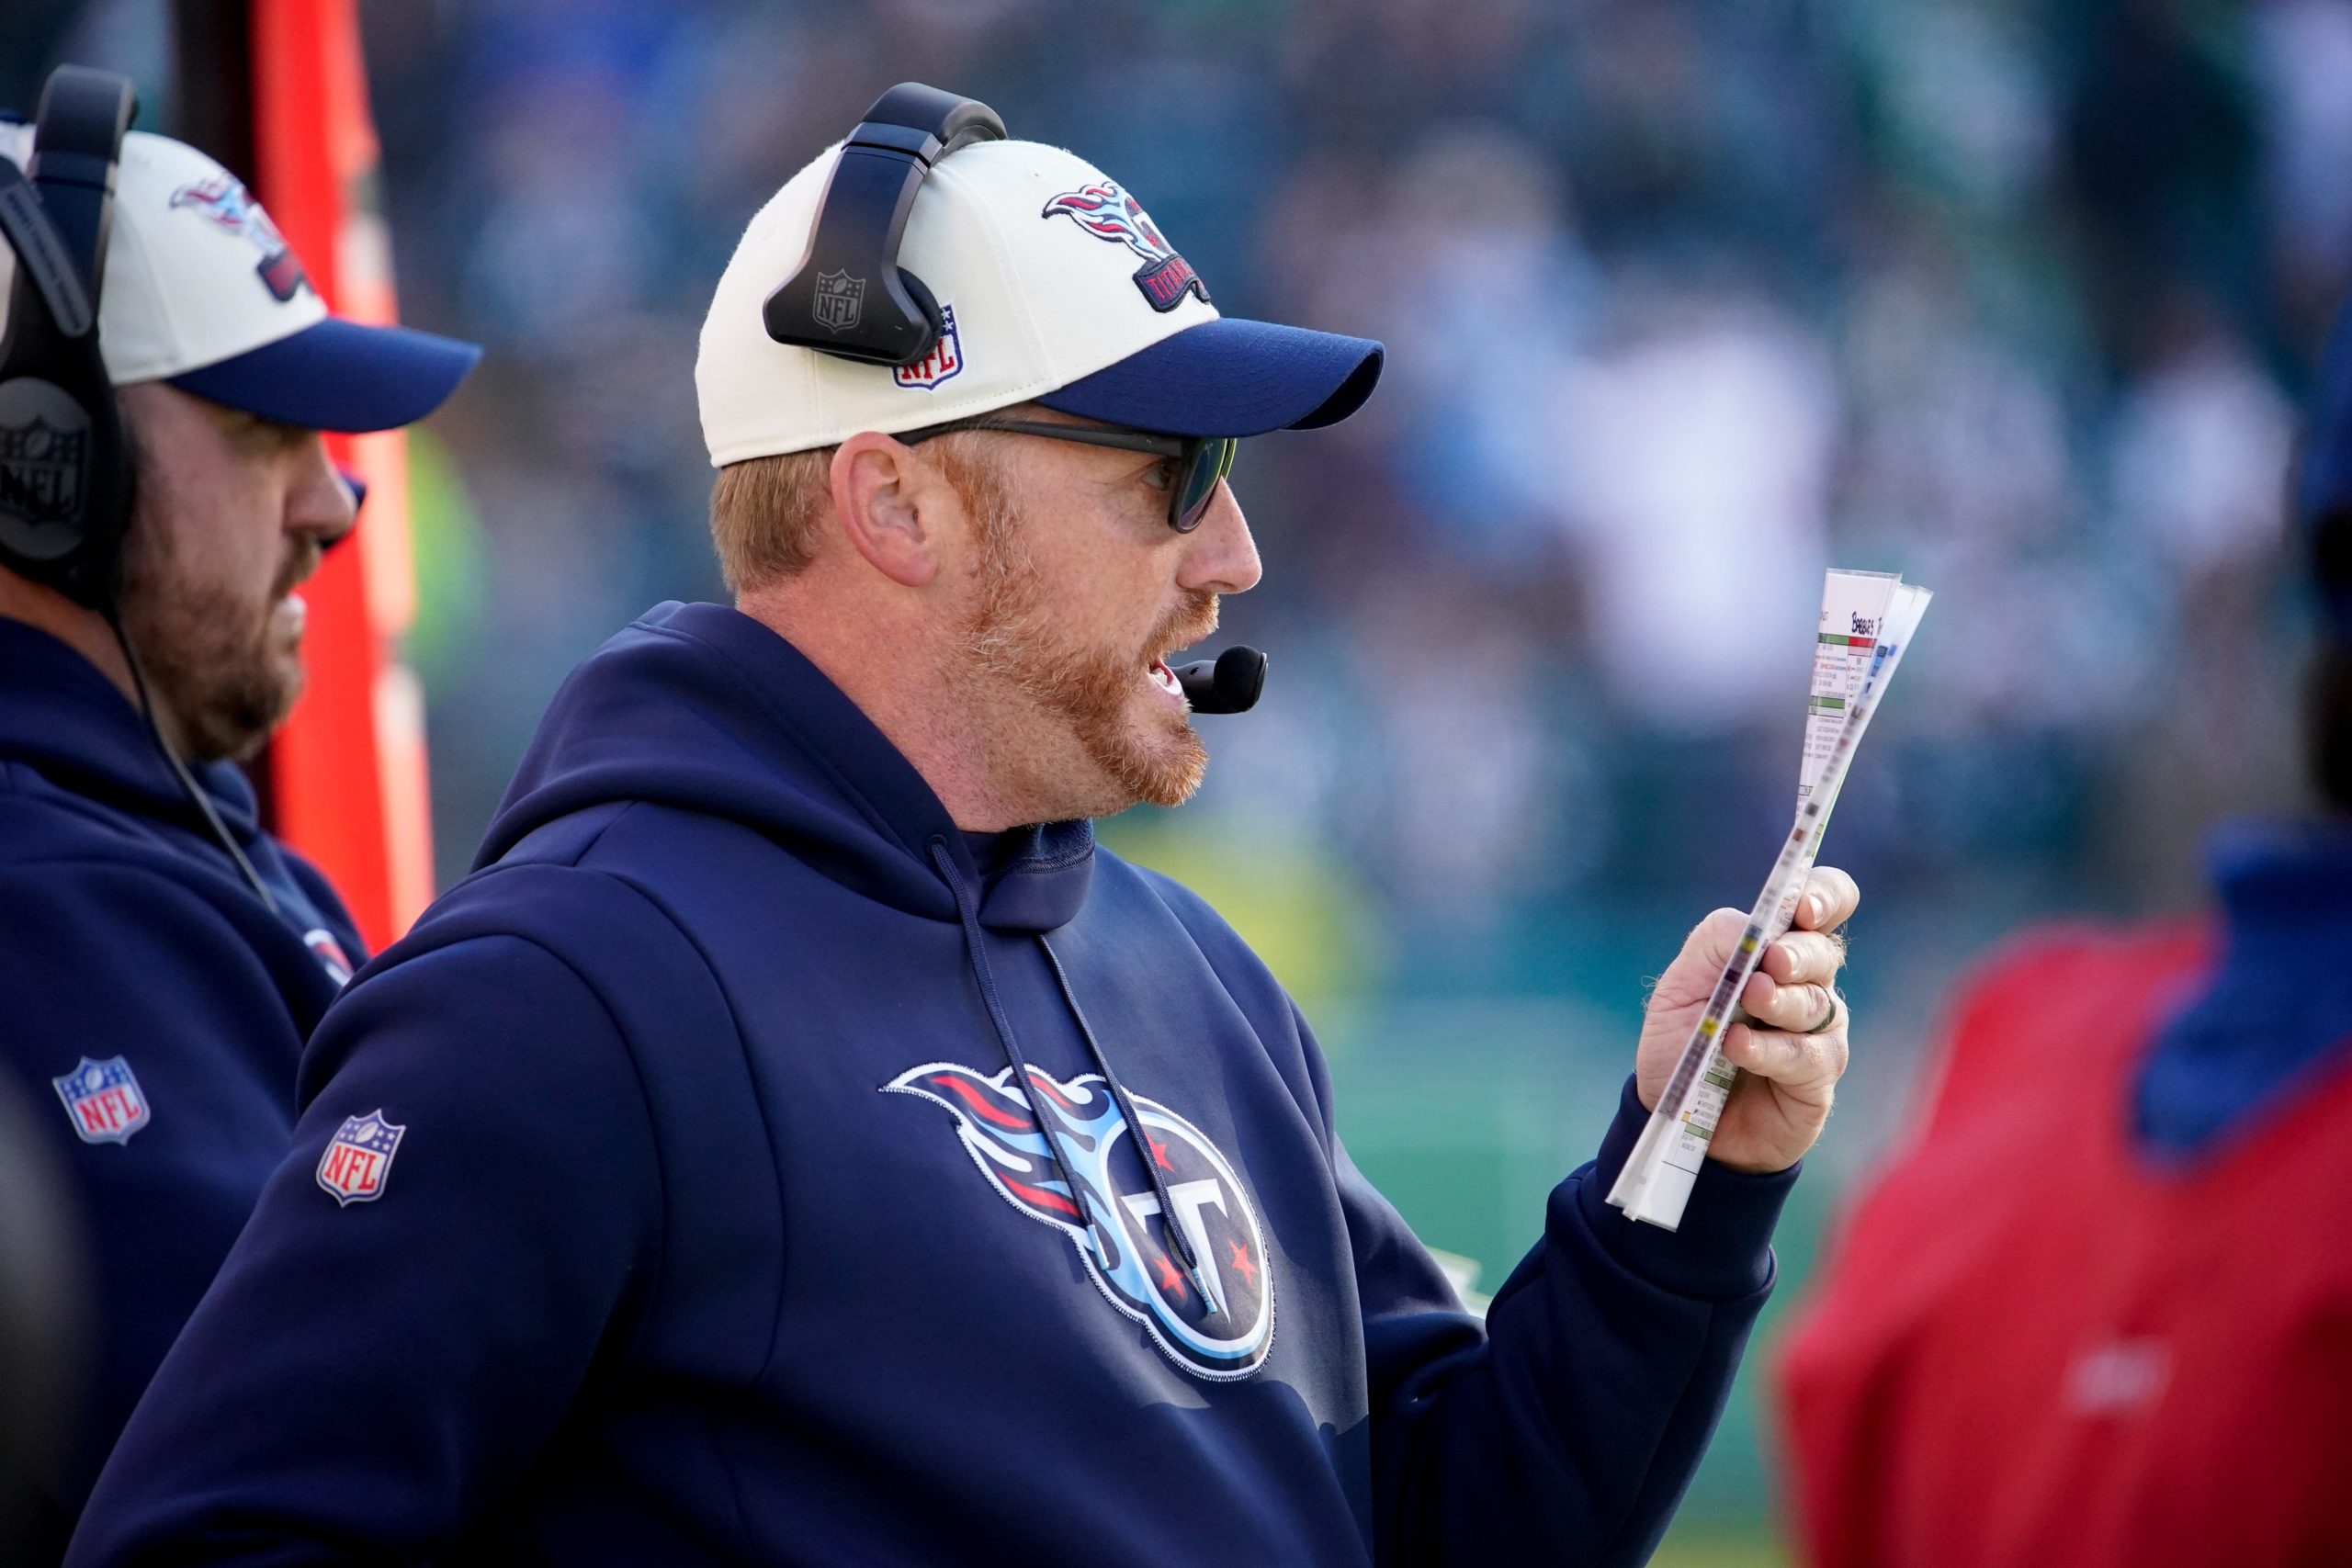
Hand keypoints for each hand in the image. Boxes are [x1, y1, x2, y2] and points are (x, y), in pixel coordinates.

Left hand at [1633, 866, 1858, 1173]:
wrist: (1674, 1116)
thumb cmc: (1684, 1043)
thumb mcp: (1681, 986)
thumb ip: (1715, 946)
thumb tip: (1754, 927)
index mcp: (1779, 948)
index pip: (1825, 903)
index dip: (1825, 895)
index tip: (1802, 905)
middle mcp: (1808, 984)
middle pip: (1824, 952)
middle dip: (1799, 954)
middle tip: (1773, 962)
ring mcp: (1819, 1031)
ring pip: (1817, 1003)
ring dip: (1780, 1002)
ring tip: (1747, 1005)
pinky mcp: (1818, 1077)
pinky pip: (1805, 1056)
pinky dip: (1769, 1049)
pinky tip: (1737, 1047)